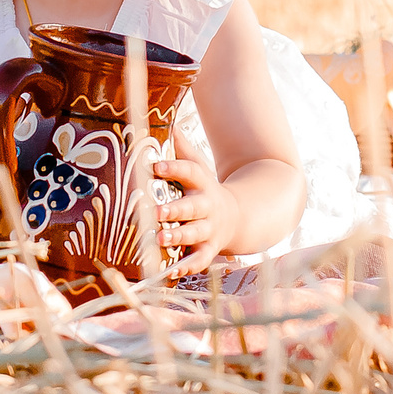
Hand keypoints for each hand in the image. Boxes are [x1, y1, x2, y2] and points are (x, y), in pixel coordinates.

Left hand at [151, 130, 239, 274]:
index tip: (155, 165)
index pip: (189, 172)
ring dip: (178, 237)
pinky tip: (170, 272)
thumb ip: (183, 149)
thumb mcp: (198, 167)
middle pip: (192, 207)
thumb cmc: (206, 191)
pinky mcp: (209, 250)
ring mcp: (209, 230)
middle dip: (175, 209)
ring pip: (194, 234)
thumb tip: (169, 122)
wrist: (237, 218)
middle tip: (156, 211)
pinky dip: (186, 267)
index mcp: (202, 184)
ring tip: (161, 239)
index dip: (174, 168)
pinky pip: (198, 260)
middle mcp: (206, 207)